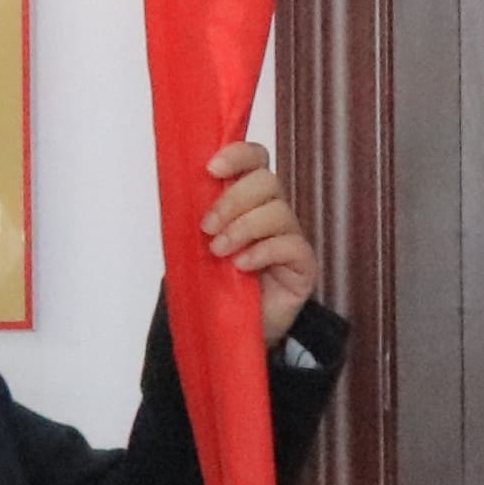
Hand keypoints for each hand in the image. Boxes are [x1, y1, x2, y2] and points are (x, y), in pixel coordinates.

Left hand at [198, 140, 322, 352]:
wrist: (234, 329)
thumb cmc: (216, 283)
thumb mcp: (198, 244)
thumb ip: (199, 215)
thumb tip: (179, 186)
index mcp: (249, 198)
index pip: (255, 158)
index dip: (238, 155)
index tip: (211, 168)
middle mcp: (274, 211)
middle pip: (267, 181)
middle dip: (233, 200)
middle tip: (207, 227)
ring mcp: (292, 237)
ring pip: (278, 211)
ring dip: (243, 228)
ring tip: (219, 252)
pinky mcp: (304, 265)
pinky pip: (290, 245)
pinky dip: (262, 252)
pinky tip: (242, 266)